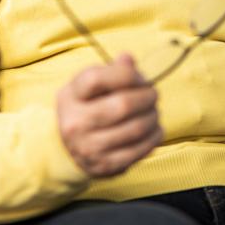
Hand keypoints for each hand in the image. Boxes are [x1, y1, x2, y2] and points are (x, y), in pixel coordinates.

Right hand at [57, 53, 161, 177]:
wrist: (69, 150)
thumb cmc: (86, 108)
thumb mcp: (89, 86)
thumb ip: (110, 71)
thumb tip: (128, 59)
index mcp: (71, 97)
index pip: (96, 79)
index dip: (125, 74)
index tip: (138, 77)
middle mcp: (75, 123)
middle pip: (122, 105)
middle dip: (146, 97)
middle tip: (153, 95)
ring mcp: (89, 147)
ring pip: (135, 128)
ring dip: (153, 117)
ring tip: (154, 112)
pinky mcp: (105, 165)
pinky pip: (139, 150)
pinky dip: (154, 137)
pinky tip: (155, 129)